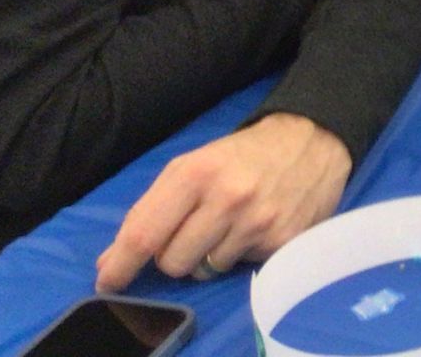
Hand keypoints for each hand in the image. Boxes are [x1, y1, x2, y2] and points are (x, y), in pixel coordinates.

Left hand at [95, 113, 349, 290]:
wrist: (314, 138)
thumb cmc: (244, 154)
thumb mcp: (195, 165)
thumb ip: (152, 209)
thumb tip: (110, 262)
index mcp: (196, 172)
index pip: (145, 234)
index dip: (120, 265)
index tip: (107, 281)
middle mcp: (227, 197)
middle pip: (171, 262)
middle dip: (174, 254)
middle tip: (193, 231)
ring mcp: (257, 221)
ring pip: (204, 270)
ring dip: (208, 255)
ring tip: (230, 225)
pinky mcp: (282, 239)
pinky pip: (240, 267)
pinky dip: (240, 253)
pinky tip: (254, 227)